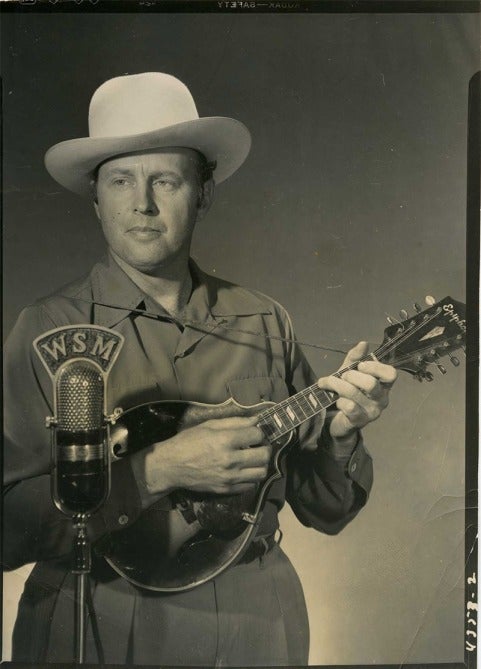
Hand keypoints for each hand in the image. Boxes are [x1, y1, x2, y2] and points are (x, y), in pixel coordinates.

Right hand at [139, 415, 269, 497]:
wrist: (171, 466)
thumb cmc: (188, 442)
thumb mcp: (209, 425)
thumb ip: (234, 422)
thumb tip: (256, 420)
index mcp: (225, 440)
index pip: (257, 435)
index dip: (258, 432)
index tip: (253, 433)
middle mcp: (230, 460)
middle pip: (264, 455)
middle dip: (264, 447)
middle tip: (258, 445)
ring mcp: (229, 477)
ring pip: (261, 472)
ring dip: (261, 464)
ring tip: (253, 458)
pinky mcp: (227, 489)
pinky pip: (250, 485)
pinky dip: (252, 477)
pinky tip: (244, 470)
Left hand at [317, 341, 396, 446]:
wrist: (336, 419)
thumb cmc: (346, 393)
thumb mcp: (349, 372)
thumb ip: (355, 358)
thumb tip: (363, 343)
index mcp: (383, 385)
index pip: (390, 374)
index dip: (375, 367)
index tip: (360, 366)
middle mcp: (382, 399)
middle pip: (370, 383)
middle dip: (351, 376)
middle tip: (341, 376)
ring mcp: (372, 411)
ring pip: (354, 393)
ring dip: (337, 385)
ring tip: (327, 383)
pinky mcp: (360, 421)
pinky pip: (348, 406)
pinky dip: (338, 401)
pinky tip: (336, 401)